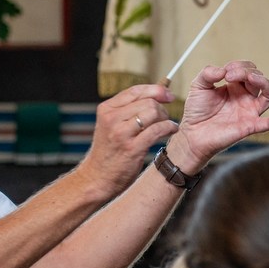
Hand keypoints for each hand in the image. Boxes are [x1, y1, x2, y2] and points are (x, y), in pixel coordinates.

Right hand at [77, 82, 179, 199]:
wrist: (97, 177)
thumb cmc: (109, 152)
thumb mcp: (111, 125)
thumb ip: (128, 110)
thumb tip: (156, 95)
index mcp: (106, 109)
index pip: (136, 90)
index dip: (156, 90)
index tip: (168, 95)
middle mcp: (112, 118)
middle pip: (148, 101)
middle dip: (162, 108)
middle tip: (165, 118)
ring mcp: (121, 133)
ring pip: (153, 112)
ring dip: (166, 118)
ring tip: (167, 125)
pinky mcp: (132, 148)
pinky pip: (157, 130)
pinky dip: (169, 127)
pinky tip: (171, 130)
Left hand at [167, 60, 268, 171]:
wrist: (192, 134)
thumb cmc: (197, 111)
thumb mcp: (198, 85)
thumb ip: (208, 73)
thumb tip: (224, 70)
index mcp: (236, 86)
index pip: (248, 69)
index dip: (239, 66)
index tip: (224, 72)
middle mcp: (246, 97)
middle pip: (259, 78)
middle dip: (246, 71)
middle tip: (229, 75)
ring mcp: (249, 111)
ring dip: (264, 82)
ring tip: (251, 78)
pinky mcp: (249, 126)